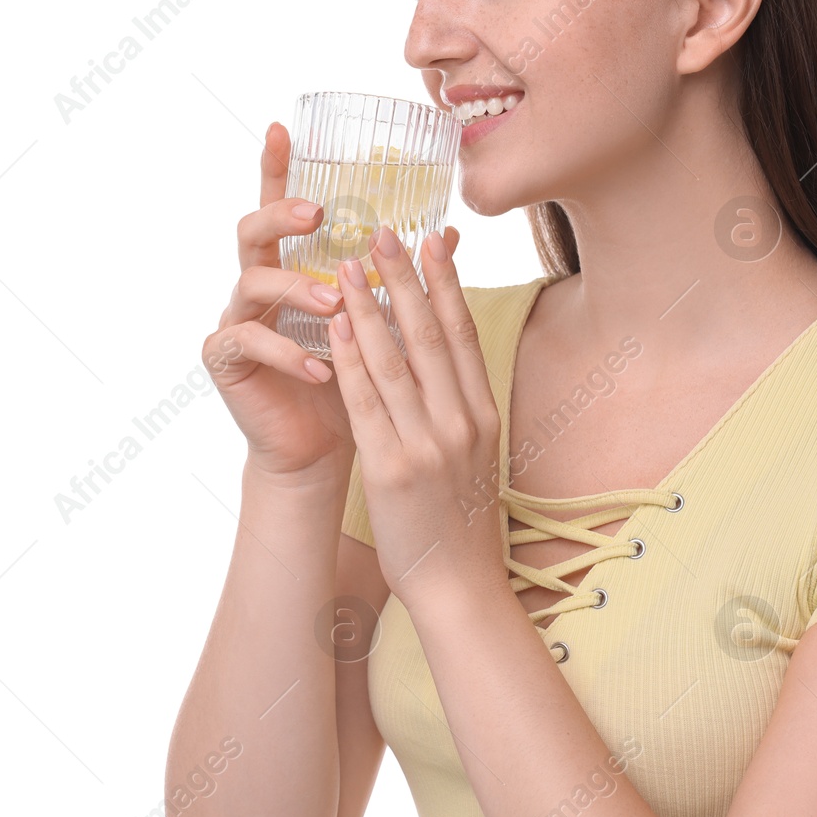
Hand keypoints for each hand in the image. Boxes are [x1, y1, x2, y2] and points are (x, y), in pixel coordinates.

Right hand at [202, 122, 462, 486]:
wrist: (324, 448)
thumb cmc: (356, 382)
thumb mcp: (382, 326)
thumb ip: (400, 278)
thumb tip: (448, 235)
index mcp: (293, 266)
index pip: (282, 207)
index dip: (277, 167)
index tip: (282, 127)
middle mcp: (259, 283)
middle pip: (252, 230)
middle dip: (280, 214)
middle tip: (314, 212)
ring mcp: (237, 317)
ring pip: (253, 283)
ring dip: (297, 289)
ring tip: (334, 306)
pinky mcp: (225, 358)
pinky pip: (248, 342)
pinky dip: (289, 354)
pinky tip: (322, 369)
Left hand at [326, 224, 506, 611]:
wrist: (459, 587)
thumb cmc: (460, 522)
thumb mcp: (475, 456)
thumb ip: (462, 407)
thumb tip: (447, 361)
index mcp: (484, 415)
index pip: (463, 334)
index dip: (447, 282)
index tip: (432, 238)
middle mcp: (461, 422)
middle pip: (431, 334)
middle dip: (405, 277)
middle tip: (383, 230)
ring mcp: (429, 444)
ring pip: (395, 360)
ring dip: (369, 306)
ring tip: (346, 264)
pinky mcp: (393, 468)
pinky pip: (367, 401)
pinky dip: (349, 358)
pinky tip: (332, 326)